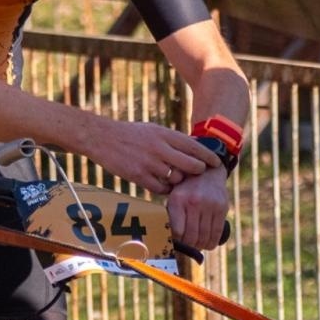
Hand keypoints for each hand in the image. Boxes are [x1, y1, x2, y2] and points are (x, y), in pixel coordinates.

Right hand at [88, 118, 219, 195]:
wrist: (103, 138)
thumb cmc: (130, 134)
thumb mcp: (153, 129)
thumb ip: (171, 139)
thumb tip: (192, 148)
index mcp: (164, 134)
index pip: (193, 146)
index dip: (207, 156)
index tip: (216, 163)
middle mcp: (159, 148)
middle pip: (190, 165)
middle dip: (198, 171)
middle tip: (200, 174)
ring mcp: (149, 164)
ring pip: (176, 179)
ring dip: (179, 181)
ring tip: (178, 179)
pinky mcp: (139, 176)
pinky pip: (161, 189)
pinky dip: (165, 189)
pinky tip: (164, 185)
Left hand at [166, 165, 227, 250]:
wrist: (207, 171)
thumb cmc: (186, 188)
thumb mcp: (174, 196)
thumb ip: (171, 215)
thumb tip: (168, 240)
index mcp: (178, 199)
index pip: (178, 231)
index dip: (177, 241)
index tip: (177, 243)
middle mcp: (194, 202)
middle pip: (191, 236)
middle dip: (189, 246)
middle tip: (187, 246)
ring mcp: (210, 205)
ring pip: (204, 237)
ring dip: (200, 245)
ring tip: (197, 245)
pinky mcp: (222, 208)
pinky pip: (217, 232)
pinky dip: (211, 242)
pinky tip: (207, 243)